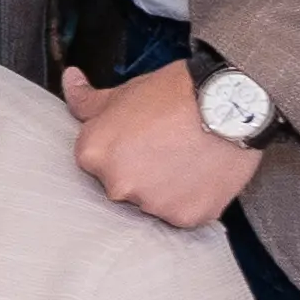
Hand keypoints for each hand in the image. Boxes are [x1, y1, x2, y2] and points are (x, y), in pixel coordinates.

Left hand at [59, 57, 261, 226]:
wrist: (229, 102)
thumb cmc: (177, 94)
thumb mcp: (124, 92)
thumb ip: (88, 100)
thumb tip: (70, 83)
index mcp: (94, 154)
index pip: (96, 163)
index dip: (119, 149)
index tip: (138, 138)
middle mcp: (117, 185)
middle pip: (122, 186)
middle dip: (139, 171)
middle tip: (164, 147)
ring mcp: (152, 204)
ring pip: (152, 203)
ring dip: (165, 187)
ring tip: (185, 158)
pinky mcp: (185, 216)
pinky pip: (182, 214)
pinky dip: (190, 199)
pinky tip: (200, 173)